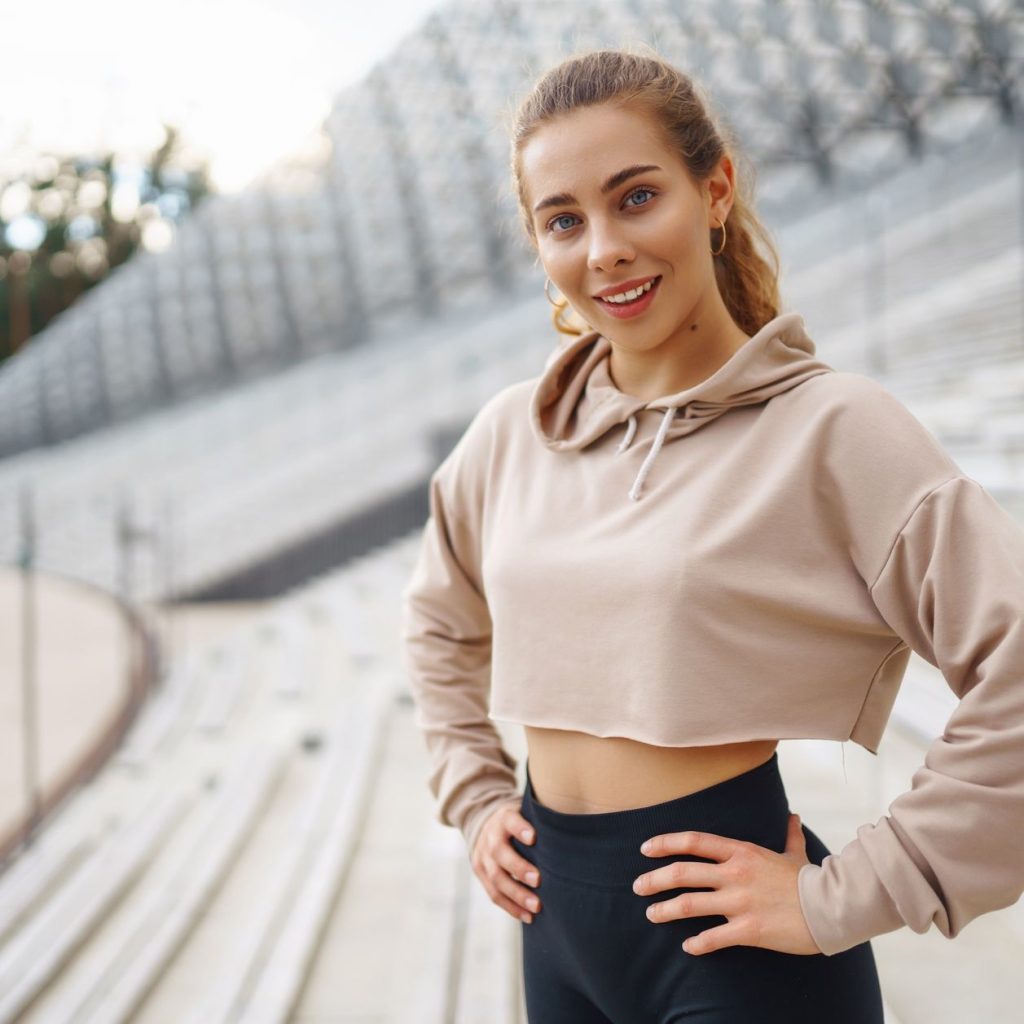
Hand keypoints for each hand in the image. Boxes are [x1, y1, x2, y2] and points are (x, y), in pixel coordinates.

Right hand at [470, 797, 542, 923]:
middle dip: (519, 868)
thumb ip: (542, 823)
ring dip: (516, 894)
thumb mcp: (527, 814)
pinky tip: (527, 916)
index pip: (510, 821)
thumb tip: (573, 834)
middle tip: (538, 880)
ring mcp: (482, 856)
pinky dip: (511, 907)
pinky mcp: (480, 873)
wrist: (489, 827)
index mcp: (504, 817)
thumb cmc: (521, 824)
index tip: (534, 838)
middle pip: (500, 852)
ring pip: (496, 878)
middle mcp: (490, 836)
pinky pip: (494, 894)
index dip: (520, 828)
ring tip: (536, 907)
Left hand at [633, 812, 820, 955]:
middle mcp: (734, 874)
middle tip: (638, 887)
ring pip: (690, 904)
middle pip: (683, 873)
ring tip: (651, 915)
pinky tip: (688, 947)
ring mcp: (739, 902)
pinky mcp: (748, 930)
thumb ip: (789, 835)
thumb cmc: (809, 880)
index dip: (665, 843)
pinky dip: (697, 944)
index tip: (645, 849)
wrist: (830, 907)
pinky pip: (713, 937)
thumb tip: (793, 817)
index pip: (693, 841)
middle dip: (655, 879)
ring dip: (665, 910)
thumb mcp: (794, 852)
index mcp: (740, 851)